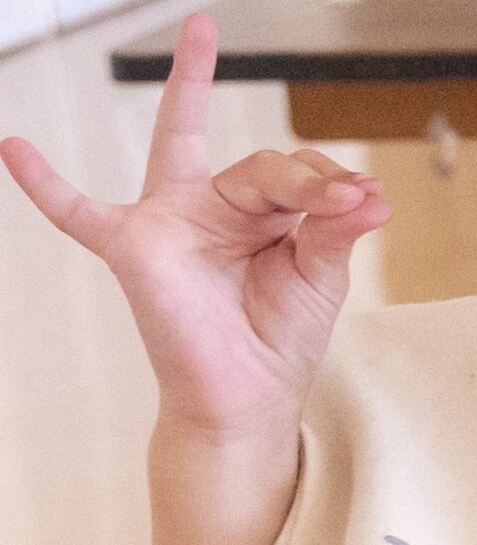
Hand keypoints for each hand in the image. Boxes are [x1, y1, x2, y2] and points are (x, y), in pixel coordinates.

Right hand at [0, 13, 388, 436]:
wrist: (249, 397)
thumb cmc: (282, 334)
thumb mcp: (322, 273)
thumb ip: (336, 226)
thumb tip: (374, 192)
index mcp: (259, 209)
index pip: (294, 171)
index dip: (333, 186)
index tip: (369, 203)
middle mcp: (210, 206)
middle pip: (258, 163)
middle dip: (306, 178)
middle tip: (343, 199)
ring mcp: (167, 222)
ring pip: (191, 154)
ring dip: (272, 176)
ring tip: (316, 195)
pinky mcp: (132, 249)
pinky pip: (78, 214)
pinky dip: (44, 184)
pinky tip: (15, 147)